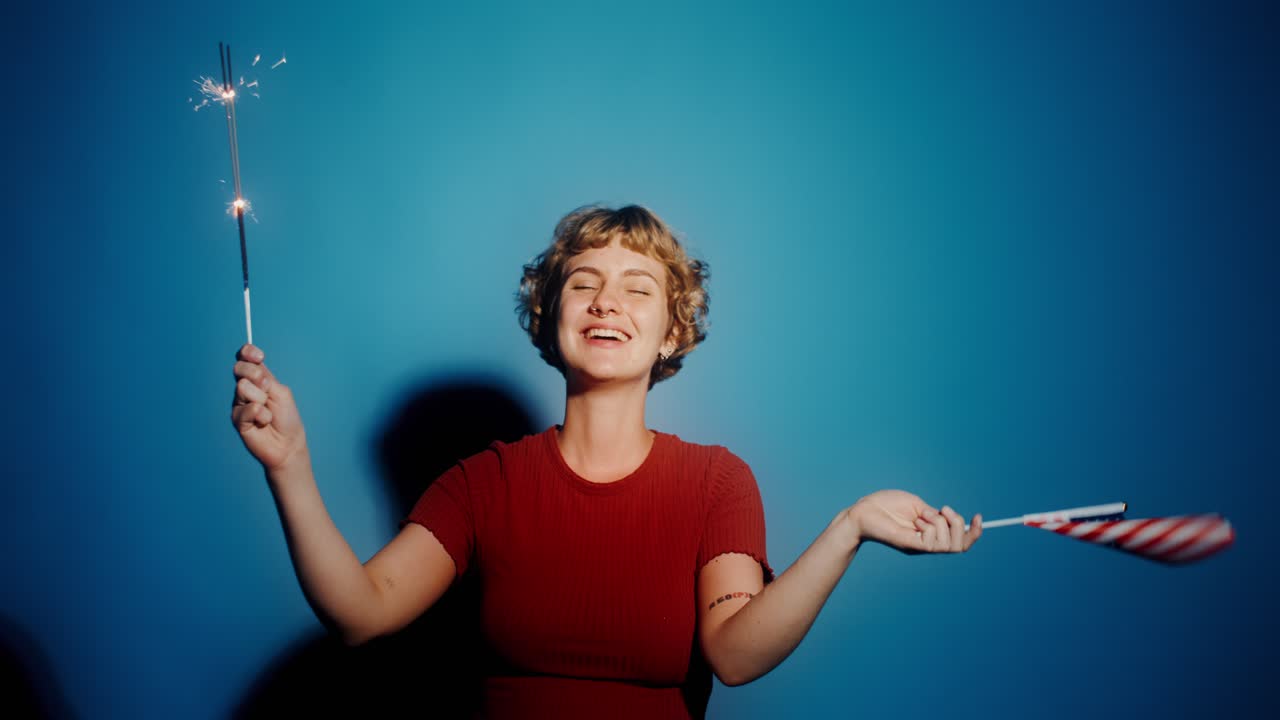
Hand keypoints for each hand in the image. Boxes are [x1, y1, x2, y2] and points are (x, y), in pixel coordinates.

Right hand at [230, 344, 307, 472]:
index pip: (245, 358)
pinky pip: (246, 408)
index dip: (248, 352)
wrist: (288, 444)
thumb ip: (267, 379)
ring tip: (268, 413)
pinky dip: (260, 415)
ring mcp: (240, 403)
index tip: (259, 356)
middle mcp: (246, 388)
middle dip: (256, 376)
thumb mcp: (281, 392)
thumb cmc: (287, 418)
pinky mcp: (237, 418)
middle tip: (268, 389)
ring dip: (262, 400)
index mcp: (259, 379)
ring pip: (243, 387)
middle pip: (240, 369)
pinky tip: (263, 423)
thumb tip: (254, 369)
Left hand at [847, 489, 981, 553]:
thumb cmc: (886, 505)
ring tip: (922, 515)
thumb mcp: (918, 506)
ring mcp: (919, 547)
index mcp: (930, 535)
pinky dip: (931, 526)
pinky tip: (917, 519)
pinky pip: (932, 542)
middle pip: (960, 546)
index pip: (960, 543)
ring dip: (941, 523)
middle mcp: (927, 545)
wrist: (863, 510)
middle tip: (943, 510)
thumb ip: (934, 514)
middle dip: (960, 525)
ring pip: (948, 545)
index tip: (979, 516)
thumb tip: (951, 517)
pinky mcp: (909, 545)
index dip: (974, 533)